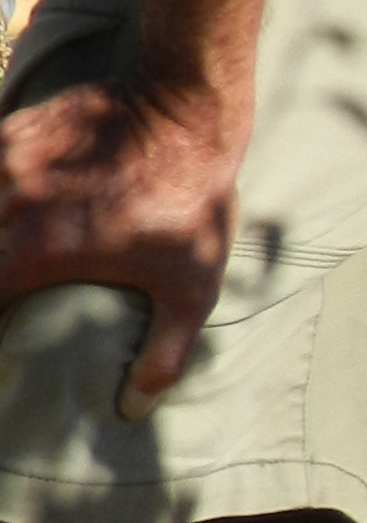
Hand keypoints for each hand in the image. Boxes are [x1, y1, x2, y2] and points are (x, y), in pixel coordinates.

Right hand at [0, 81, 241, 420]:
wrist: (185, 111)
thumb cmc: (191, 205)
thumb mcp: (191, 288)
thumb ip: (163, 356)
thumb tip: (133, 411)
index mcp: (31, 254)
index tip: (4, 335)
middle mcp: (4, 208)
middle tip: (10, 287)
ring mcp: (2, 165)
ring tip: (10, 247)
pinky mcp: (11, 132)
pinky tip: (11, 204)